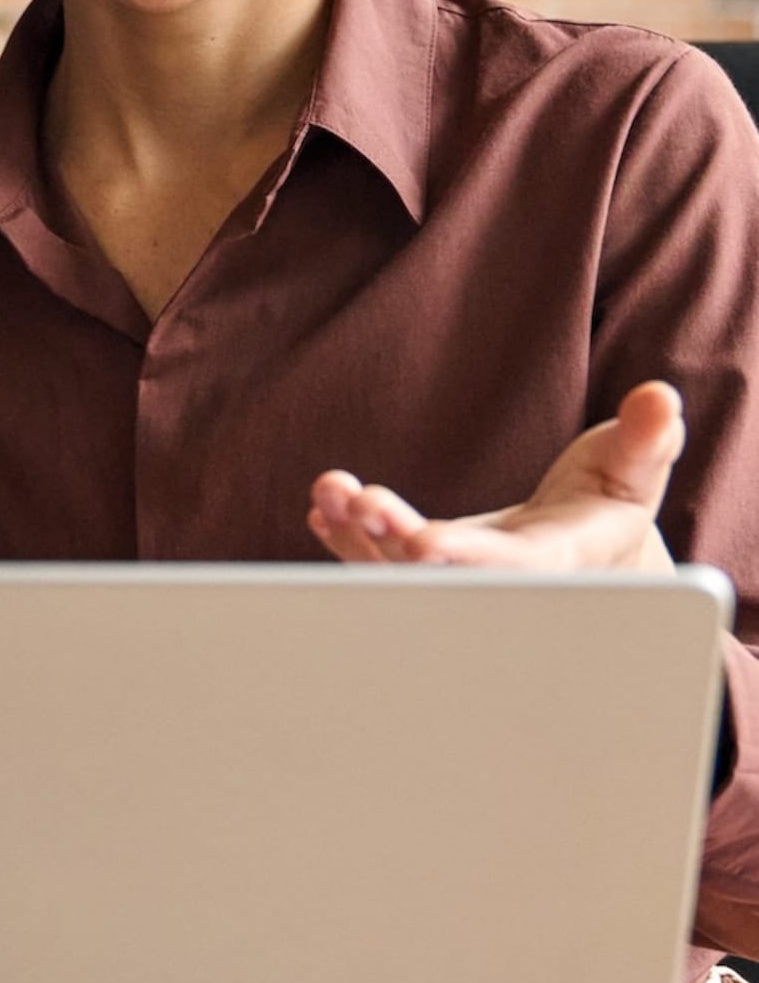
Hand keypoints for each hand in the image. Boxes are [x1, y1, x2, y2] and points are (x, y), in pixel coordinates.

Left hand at [309, 380, 685, 576]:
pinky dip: (351, 541)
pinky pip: (384, 566)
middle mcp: (502, 582)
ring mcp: (462, 580)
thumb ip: (648, 439)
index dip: (466, 559)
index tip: (422, 542)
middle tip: (360, 503)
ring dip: (360, 535)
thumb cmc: (613, 501)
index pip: (510, 567)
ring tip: (330, 490)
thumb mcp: (638, 468)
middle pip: (444, 576)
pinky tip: (323, 511)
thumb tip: (659, 399)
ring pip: (402, 573)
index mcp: (558, 563)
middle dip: (395, 543)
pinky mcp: (435, 570)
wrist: (593, 555)